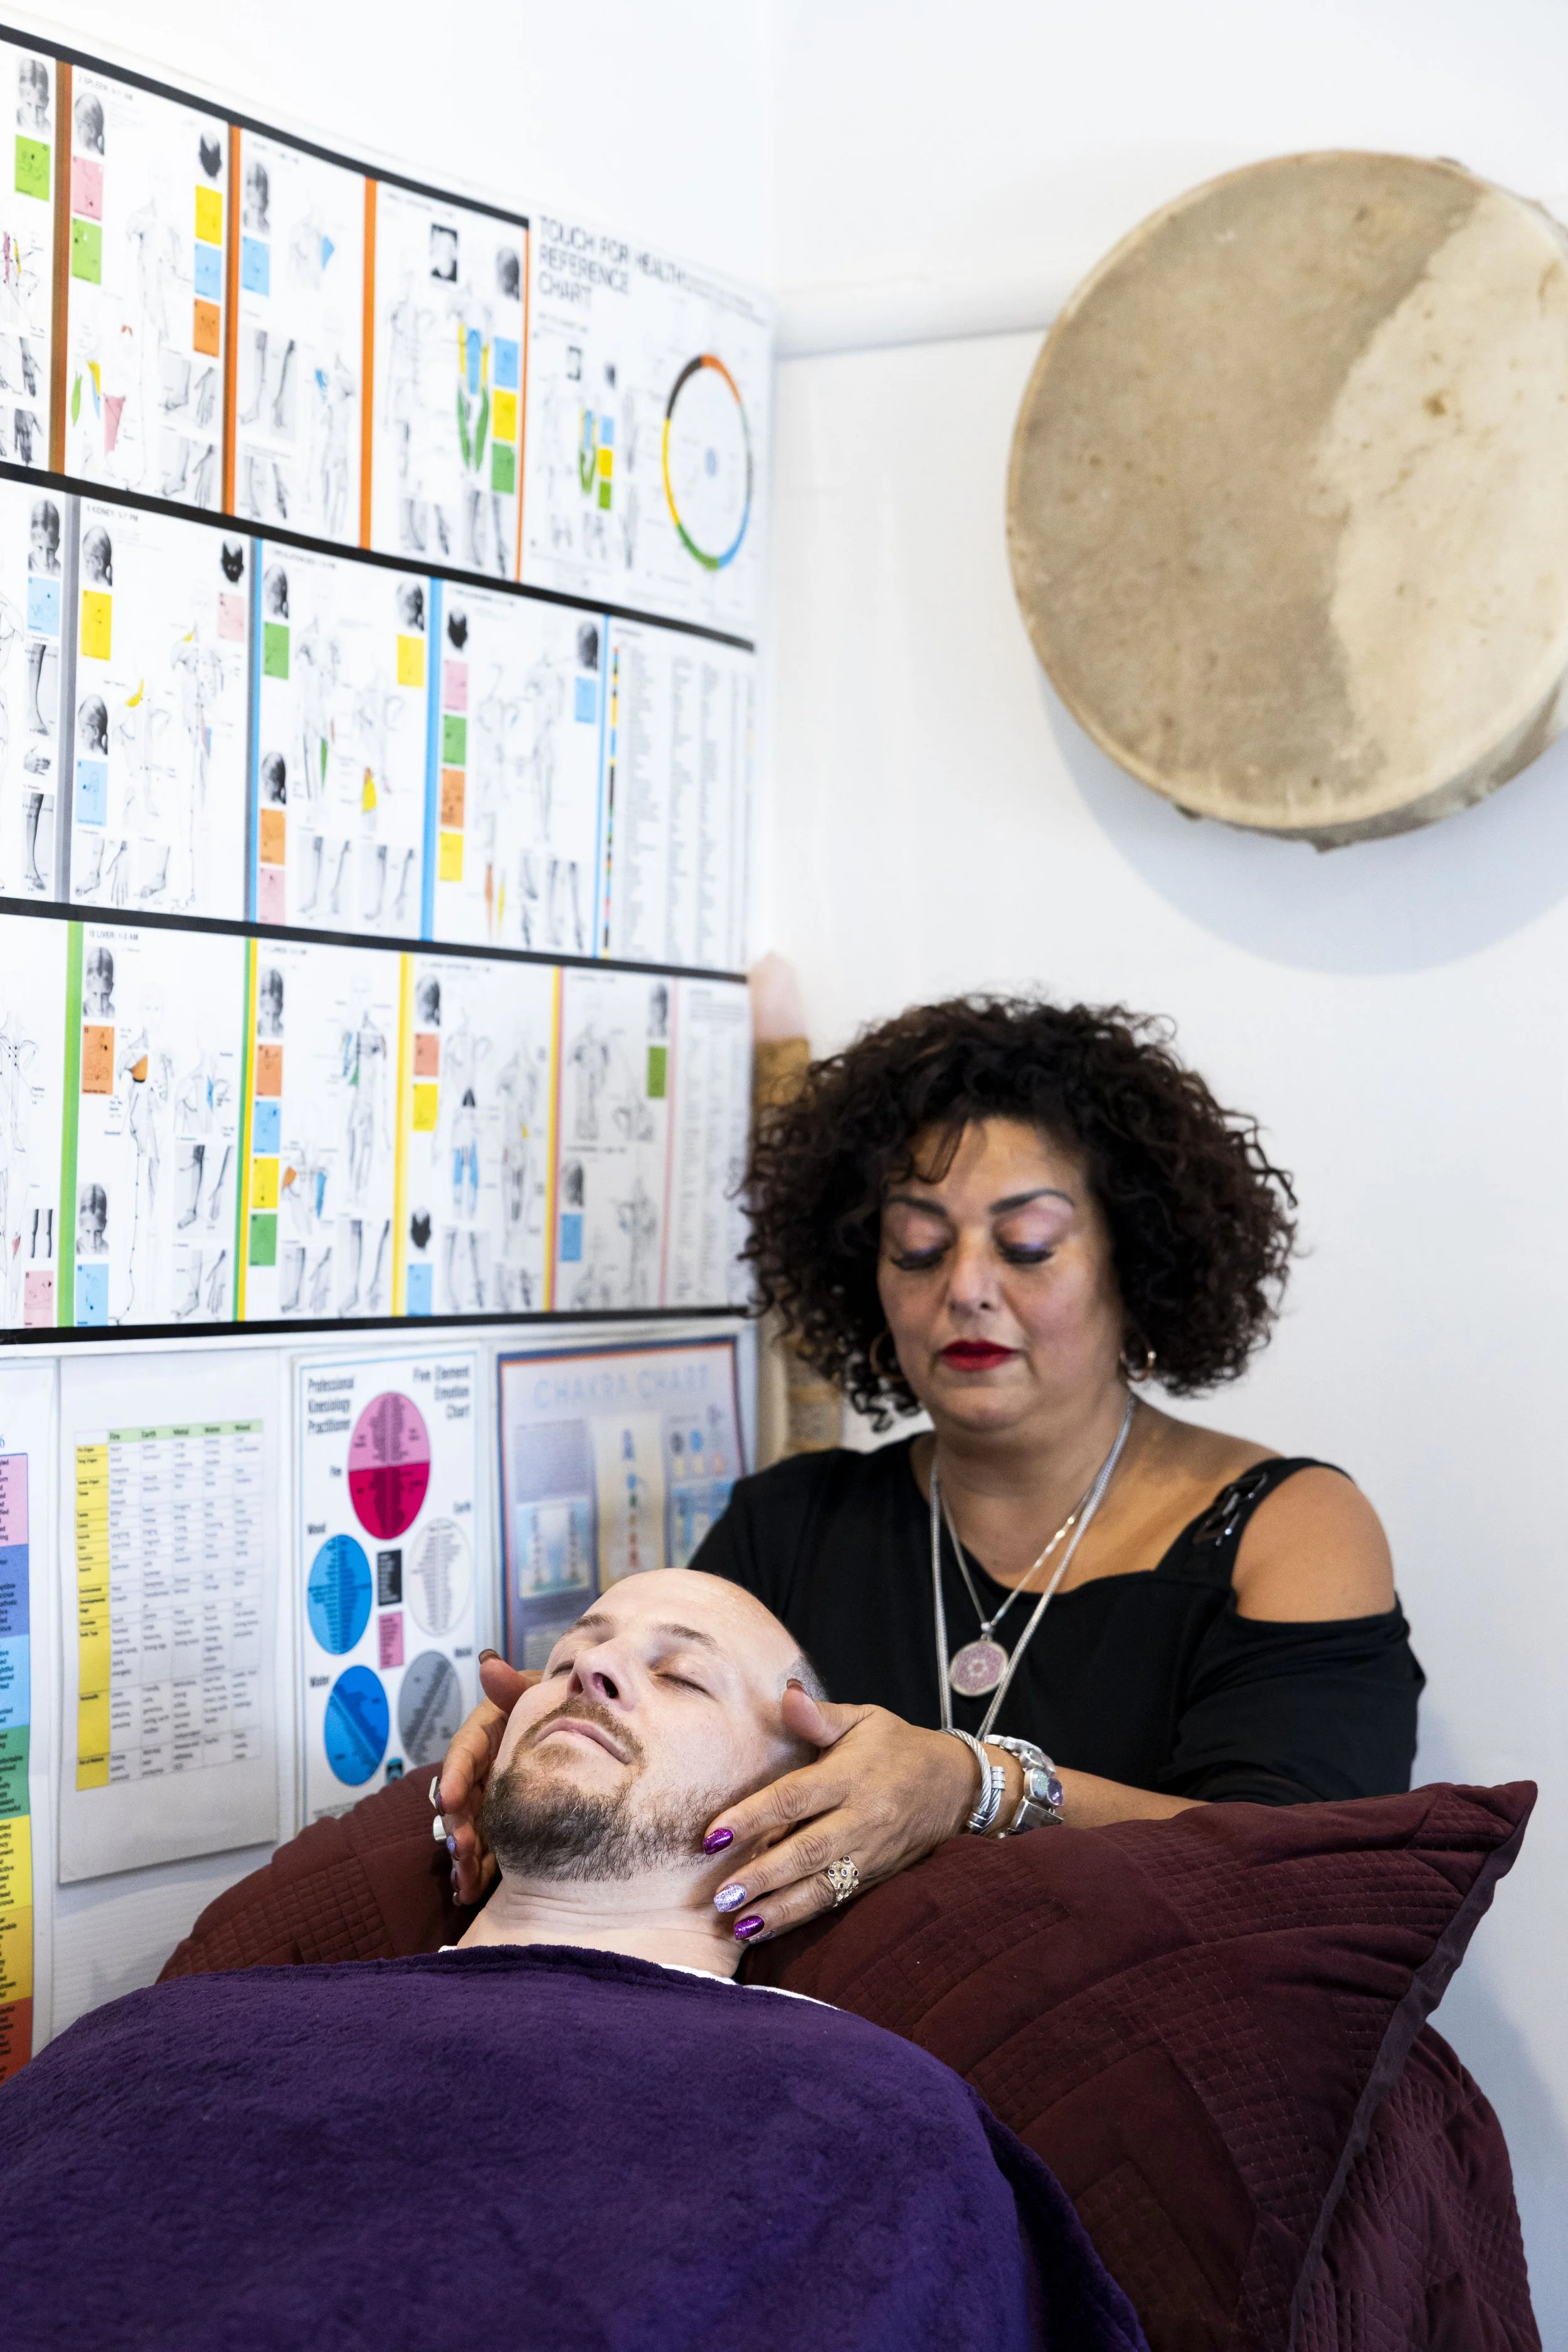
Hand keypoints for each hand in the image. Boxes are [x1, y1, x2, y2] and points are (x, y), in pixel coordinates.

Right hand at [437, 1652, 536, 1904]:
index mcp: (488, 1733)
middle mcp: (484, 1766)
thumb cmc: (561, 1708)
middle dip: (457, 1825)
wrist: (590, 1734)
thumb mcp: (540, 1697)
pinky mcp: (503, 1825)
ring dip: (462, 1855)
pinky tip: (469, 1892)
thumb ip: (515, 1689)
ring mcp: (492, 1797)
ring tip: (464, 1881)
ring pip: (467, 1827)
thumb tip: (487, 1661)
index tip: (449, 1798)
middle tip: (461, 1849)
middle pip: (461, 1797)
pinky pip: (483, 1848)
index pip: (464, 1752)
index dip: (454, 1774)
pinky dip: (474, 1869)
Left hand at [701, 1689, 978, 1942]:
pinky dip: (801, 1916)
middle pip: (806, 1851)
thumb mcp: (864, 1720)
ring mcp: (870, 1853)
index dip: (752, 1817)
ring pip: (821, 1886)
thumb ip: (819, 1716)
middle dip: (762, 1876)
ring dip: (779, 1907)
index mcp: (850, 1776)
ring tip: (739, 1924)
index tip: (713, 1835)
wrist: (958, 1786)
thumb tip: (785, 1694)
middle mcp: (861, 1818)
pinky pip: (836, 1900)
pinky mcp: (876, 1876)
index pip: (794, 1798)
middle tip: (720, 1895)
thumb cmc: (899, 1747)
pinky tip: (766, 1927)